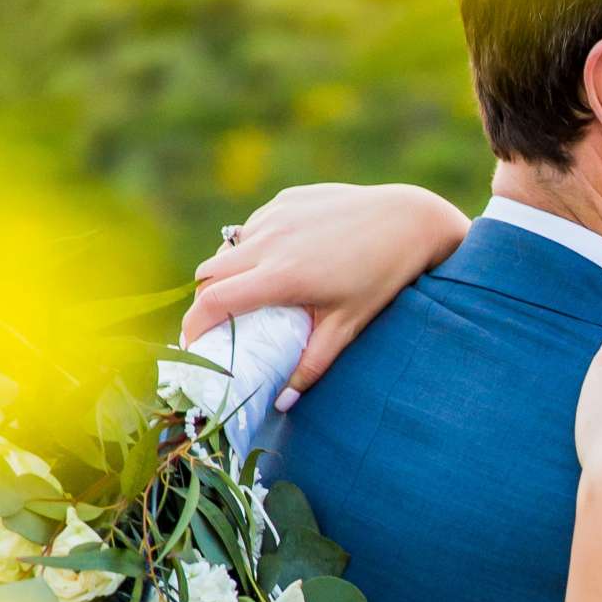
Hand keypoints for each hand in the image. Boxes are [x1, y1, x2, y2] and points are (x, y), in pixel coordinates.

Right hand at [182, 182, 469, 401]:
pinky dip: (254, 245)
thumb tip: (283, 403)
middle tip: (220, 322)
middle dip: (206, 299)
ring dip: (230, 270)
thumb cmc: (382, 276)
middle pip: (209, 273)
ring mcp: (278, 214)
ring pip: (230, 247)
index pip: (213, 301)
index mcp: (281, 275)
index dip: (192, 325)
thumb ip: (311, 365)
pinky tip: (282, 257)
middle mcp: (271, 240)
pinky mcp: (289, 198)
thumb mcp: (348, 325)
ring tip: (252, 292)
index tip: (192, 344)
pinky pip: (254, 225)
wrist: (410, 219)